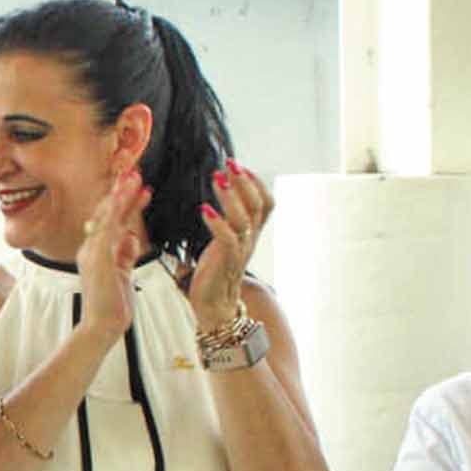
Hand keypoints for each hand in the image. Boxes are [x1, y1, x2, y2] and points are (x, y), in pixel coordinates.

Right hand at [74, 170, 148, 339]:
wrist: (103, 325)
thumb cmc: (113, 304)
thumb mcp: (123, 274)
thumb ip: (125, 254)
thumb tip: (131, 238)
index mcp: (95, 252)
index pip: (109, 221)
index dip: (122, 202)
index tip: (138, 187)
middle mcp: (90, 248)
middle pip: (105, 213)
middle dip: (119, 192)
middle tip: (132, 172)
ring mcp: (92, 251)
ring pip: (107, 216)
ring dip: (121, 194)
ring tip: (134, 176)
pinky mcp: (99, 256)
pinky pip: (109, 226)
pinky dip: (118, 208)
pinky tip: (127, 194)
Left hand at [190, 159, 271, 329]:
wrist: (213, 306)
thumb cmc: (215, 273)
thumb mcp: (226, 242)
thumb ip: (228, 223)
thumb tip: (221, 199)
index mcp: (252, 234)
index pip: (266, 204)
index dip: (257, 184)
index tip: (241, 167)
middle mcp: (250, 241)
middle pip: (257, 206)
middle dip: (244, 182)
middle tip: (229, 164)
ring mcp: (239, 252)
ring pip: (244, 219)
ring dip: (231, 197)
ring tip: (217, 178)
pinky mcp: (225, 263)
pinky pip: (227, 240)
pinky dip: (217, 223)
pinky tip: (204, 210)